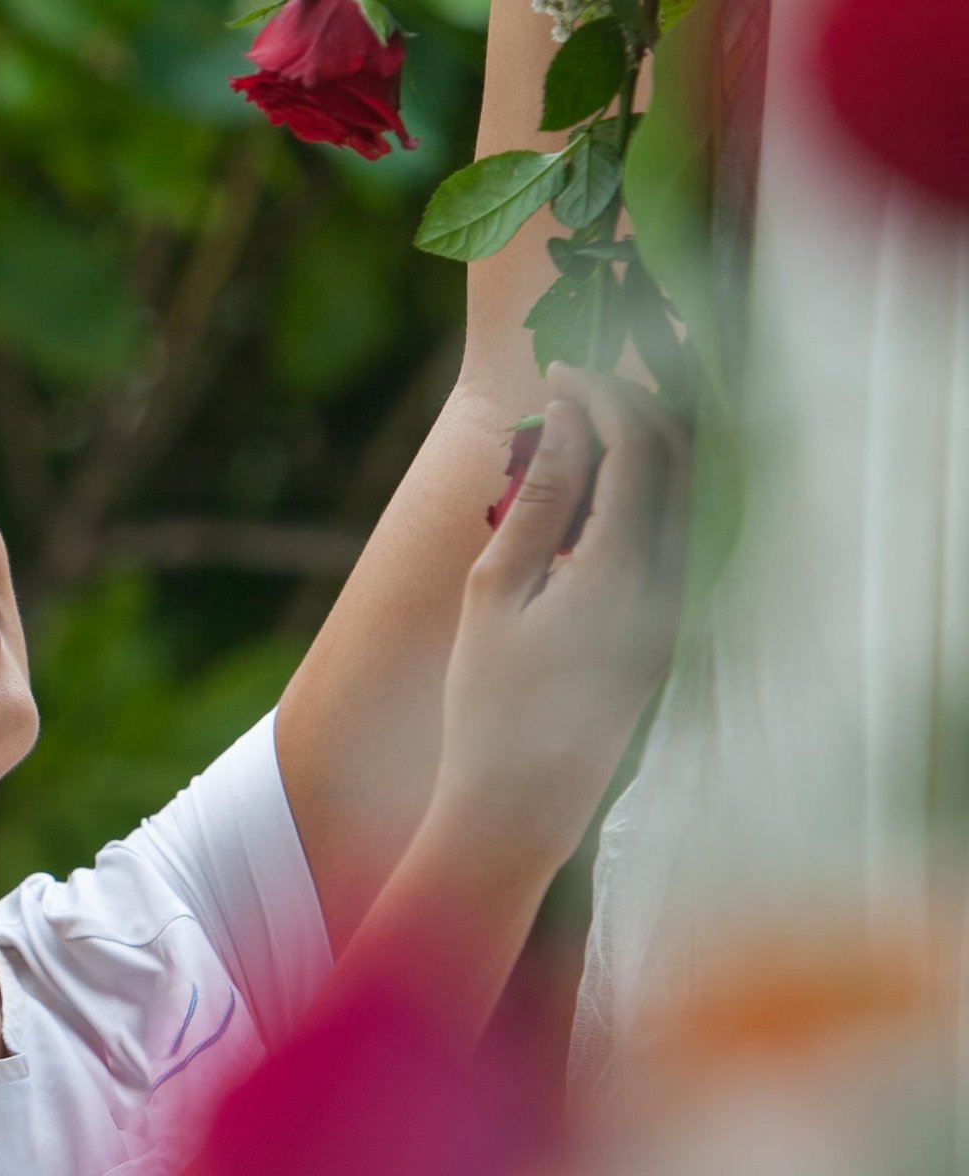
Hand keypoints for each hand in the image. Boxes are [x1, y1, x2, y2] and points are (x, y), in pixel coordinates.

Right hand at [431, 365, 689, 876]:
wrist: (521, 803)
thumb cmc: (491, 702)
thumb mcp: (497, 590)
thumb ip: (542, 499)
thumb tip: (566, 418)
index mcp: (624, 572)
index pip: (642, 448)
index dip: (605, 395)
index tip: (557, 372)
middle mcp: (670, 585)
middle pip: (680, 460)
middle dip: (633, 406)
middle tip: (571, 386)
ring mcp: (677, 607)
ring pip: (684, 493)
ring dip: (640, 444)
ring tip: (574, 426)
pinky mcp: (667, 624)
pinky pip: (669, 531)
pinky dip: (638, 490)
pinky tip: (586, 487)